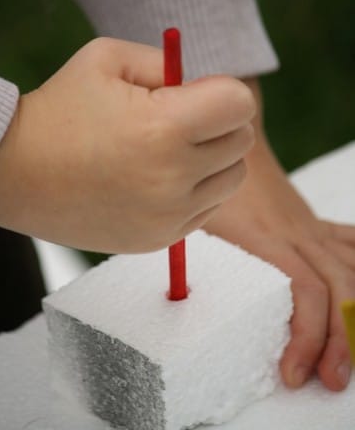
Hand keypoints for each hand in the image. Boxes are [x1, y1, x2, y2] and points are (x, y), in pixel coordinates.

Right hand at [0, 37, 254, 253]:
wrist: (15, 171)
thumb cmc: (60, 109)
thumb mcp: (108, 59)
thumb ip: (168, 63)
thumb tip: (207, 84)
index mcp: (163, 128)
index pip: (239, 104)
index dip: (220, 91)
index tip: (193, 94)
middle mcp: (173, 178)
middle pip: (241, 141)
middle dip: (218, 123)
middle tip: (178, 120)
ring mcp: (168, 216)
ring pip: (232, 178)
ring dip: (213, 159)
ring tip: (170, 150)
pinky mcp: (160, 240)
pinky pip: (208, 208)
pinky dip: (196, 190)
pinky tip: (160, 179)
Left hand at [204, 78, 354, 391]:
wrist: (233, 138)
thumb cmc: (208, 178)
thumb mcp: (196, 218)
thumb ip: (190, 255)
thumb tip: (179, 296)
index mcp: (268, 239)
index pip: (307, 291)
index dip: (309, 334)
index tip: (294, 371)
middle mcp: (298, 234)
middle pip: (339, 289)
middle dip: (341, 339)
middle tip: (330, 378)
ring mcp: (309, 227)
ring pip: (351, 271)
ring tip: (347, 354)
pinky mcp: (310, 223)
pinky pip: (348, 246)